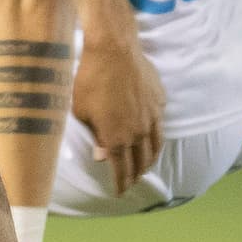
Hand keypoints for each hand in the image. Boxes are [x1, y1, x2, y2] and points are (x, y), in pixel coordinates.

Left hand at [71, 26, 164, 195]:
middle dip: (136, 175)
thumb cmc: (90, 79)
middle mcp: (138, 132)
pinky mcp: (159, 100)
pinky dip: (156, 136)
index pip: (121, 169)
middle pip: (141, 162)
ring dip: (150, 160)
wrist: (114, 49)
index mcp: (117, 138)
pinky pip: (160, 124)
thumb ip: (94, 136)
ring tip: (146, 166)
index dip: (121, 183)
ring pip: (155, 146)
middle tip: (132, 182)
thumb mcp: (82, 111)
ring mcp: (152, 116)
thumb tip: (103, 156)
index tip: (120, 192)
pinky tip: (152, 135)